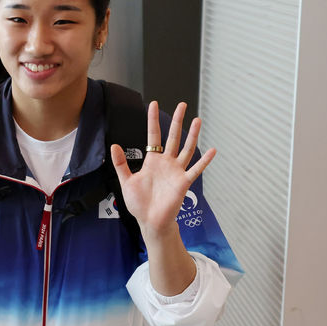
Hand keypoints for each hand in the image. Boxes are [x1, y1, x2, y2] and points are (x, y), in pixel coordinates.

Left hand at [111, 102, 215, 246]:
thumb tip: (114, 145)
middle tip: (182, 104)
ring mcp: (176, 171)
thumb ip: (121, 164)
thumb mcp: (126, 181)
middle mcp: (166, 163)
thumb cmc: (139, 203)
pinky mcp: (183, 183)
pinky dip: (204, 161)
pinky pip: (195, 169)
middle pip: (173, 137)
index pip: (153, 136)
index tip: (153, 104)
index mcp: (152, 161)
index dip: (153, 120)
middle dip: (177, 121)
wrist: (150, 221)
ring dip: (193, 135)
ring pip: (187, 149)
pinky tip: (213, 150)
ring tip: (198, 119)